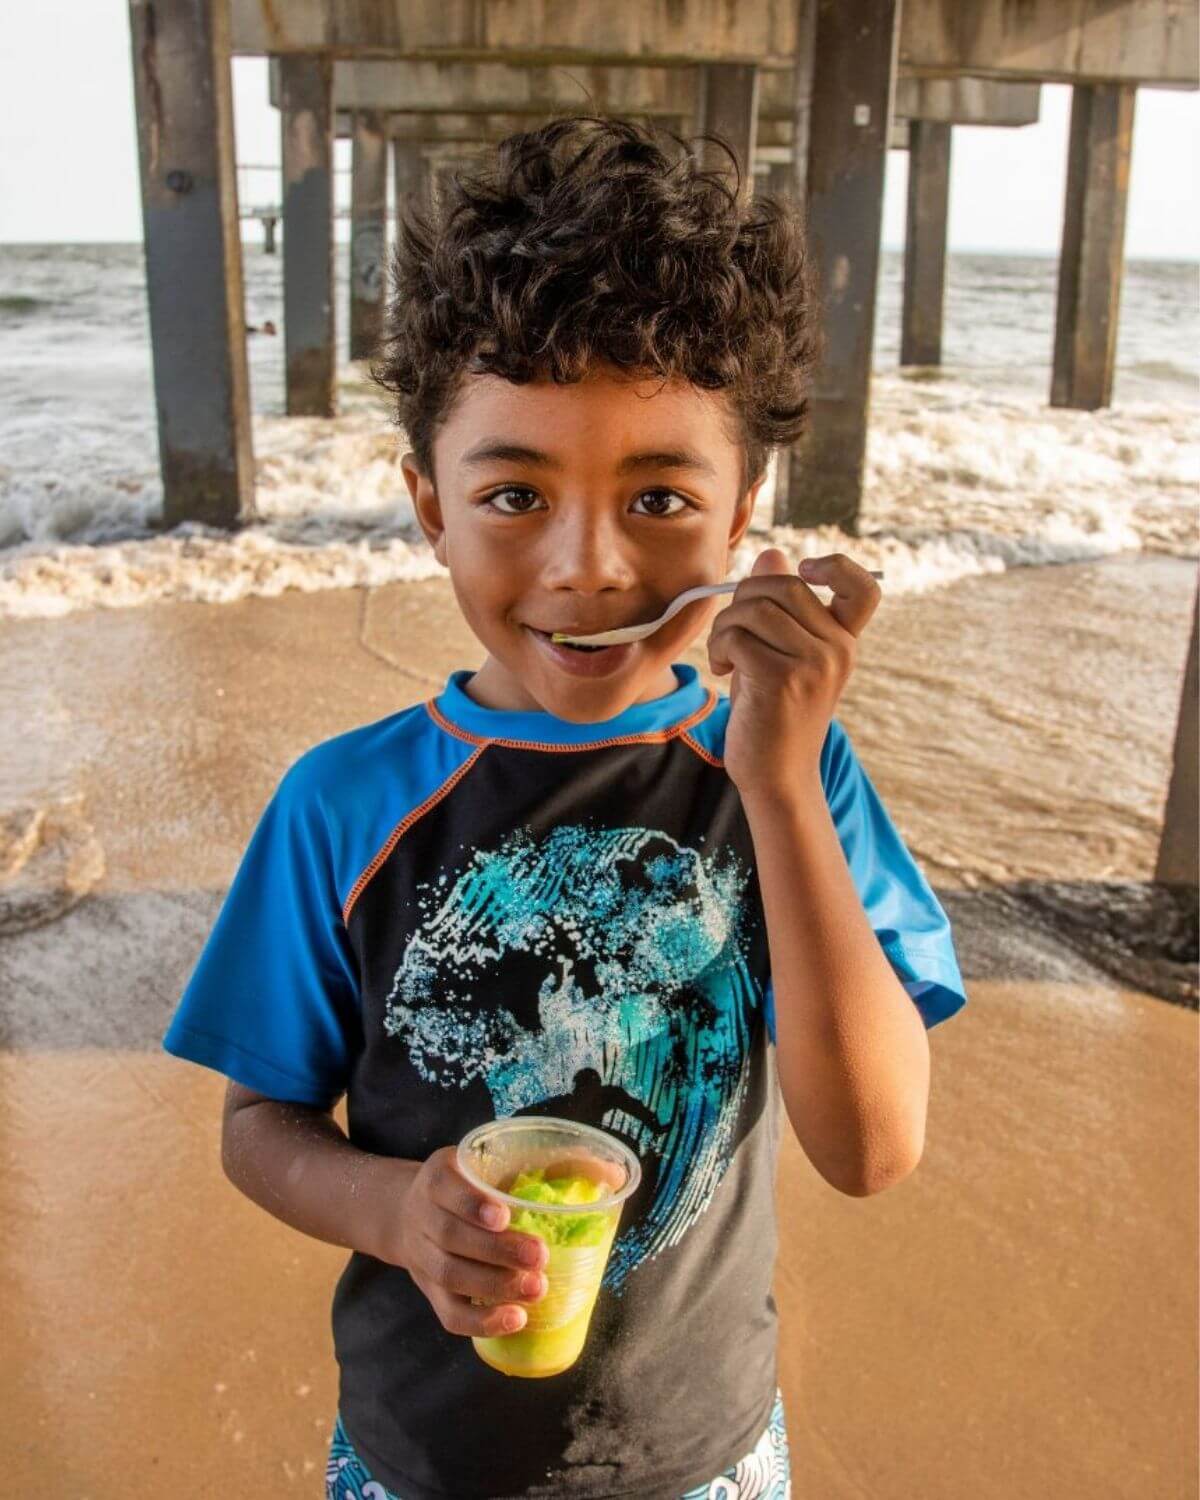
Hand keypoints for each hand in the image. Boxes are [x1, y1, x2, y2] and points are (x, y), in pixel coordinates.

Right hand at [375, 1146, 549, 1338]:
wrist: (411, 1213)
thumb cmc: (470, 1184)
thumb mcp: (491, 1161)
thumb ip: (545, 1163)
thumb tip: (607, 1172)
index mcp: (437, 1177)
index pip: (444, 1187)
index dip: (472, 1204)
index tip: (505, 1216)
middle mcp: (421, 1216)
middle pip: (450, 1236)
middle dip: (497, 1250)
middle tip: (540, 1256)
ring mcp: (421, 1257)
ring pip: (450, 1275)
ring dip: (495, 1285)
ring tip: (537, 1288)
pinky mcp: (430, 1293)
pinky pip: (450, 1314)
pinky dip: (481, 1321)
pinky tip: (515, 1319)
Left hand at [707, 549, 881, 799]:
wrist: (776, 776)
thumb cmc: (773, 713)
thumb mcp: (780, 653)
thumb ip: (778, 606)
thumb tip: (771, 554)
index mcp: (845, 641)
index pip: (864, 587)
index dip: (836, 566)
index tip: (801, 573)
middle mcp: (838, 650)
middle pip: (785, 585)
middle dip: (744, 599)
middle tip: (731, 631)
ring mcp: (815, 664)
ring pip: (755, 608)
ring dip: (725, 626)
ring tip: (723, 654)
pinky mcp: (783, 679)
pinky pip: (738, 635)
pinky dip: (719, 647)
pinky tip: (722, 670)